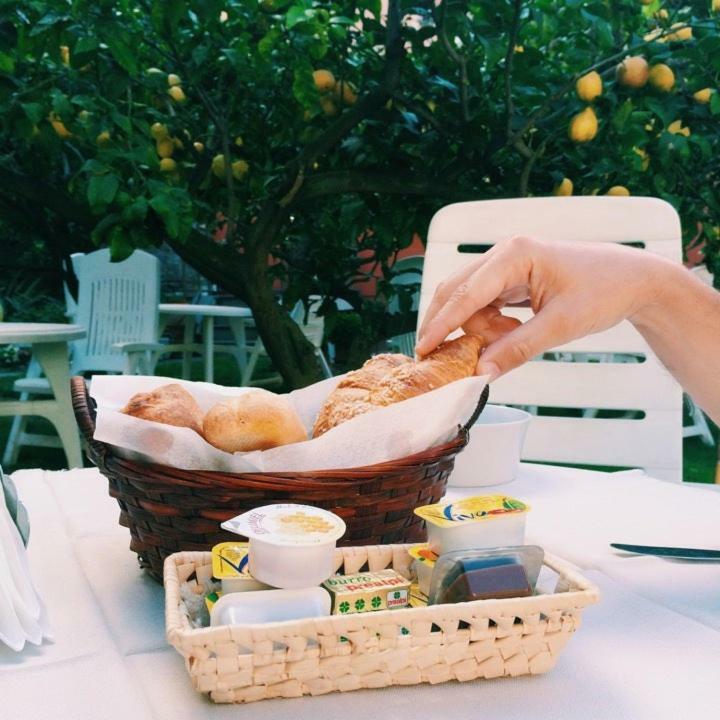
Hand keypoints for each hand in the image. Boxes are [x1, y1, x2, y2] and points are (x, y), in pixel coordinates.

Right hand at [416, 236, 673, 378]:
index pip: (466, 293)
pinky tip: (507, 333)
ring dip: (478, 327)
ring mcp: (506, 264)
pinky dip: (488, 324)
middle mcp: (505, 253)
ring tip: (508, 339)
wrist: (633, 280)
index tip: (423, 349)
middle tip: (451, 358)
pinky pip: (484, 303)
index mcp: (515, 254)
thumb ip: (517, 348)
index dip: (442, 323)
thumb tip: (481, 372)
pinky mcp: (511, 278)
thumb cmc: (605, 291)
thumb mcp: (561, 326)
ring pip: (469, 301)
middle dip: (453, 326)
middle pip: (457, 292)